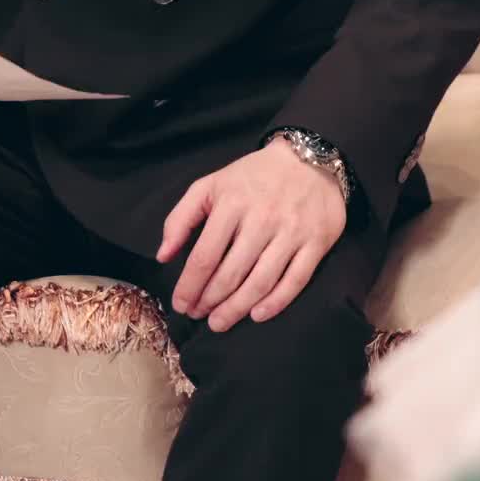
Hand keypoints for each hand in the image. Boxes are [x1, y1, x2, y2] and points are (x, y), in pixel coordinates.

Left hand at [156, 140, 346, 332]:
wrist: (309, 158)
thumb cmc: (253, 176)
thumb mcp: (210, 185)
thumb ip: (181, 218)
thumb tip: (163, 256)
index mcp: (232, 203)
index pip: (205, 256)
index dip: (190, 286)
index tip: (181, 304)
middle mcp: (262, 219)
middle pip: (231, 274)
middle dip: (210, 302)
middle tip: (199, 316)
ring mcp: (291, 232)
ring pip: (260, 282)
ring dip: (237, 308)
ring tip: (220, 322)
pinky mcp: (316, 243)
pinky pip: (295, 281)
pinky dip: (275, 303)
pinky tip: (256, 315)